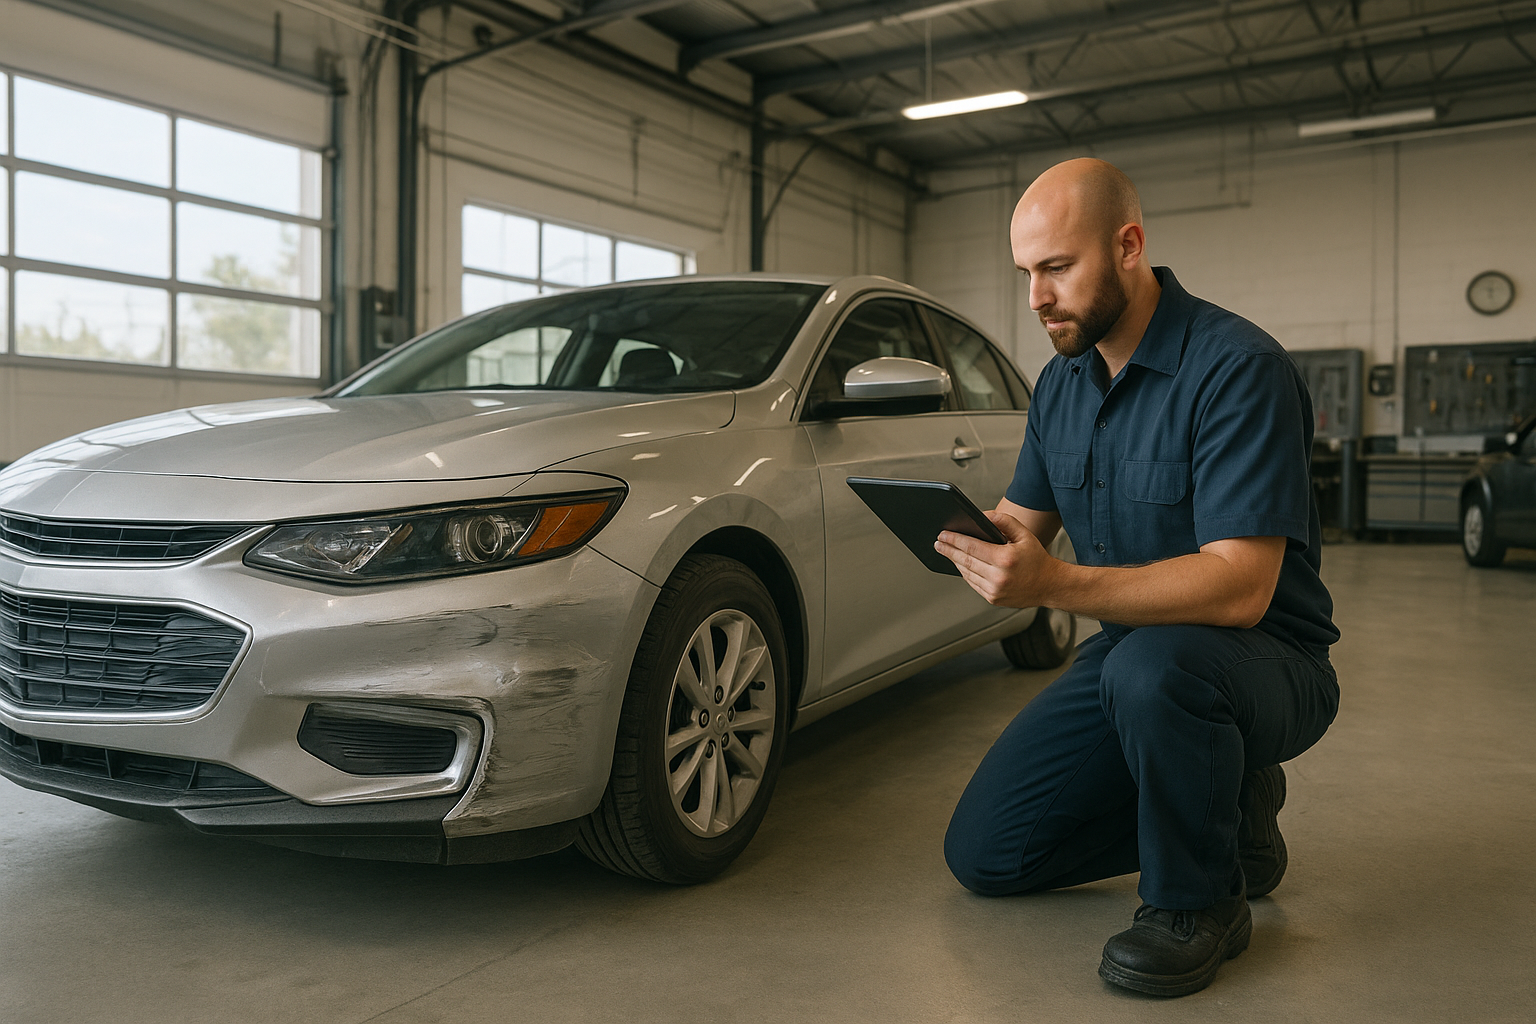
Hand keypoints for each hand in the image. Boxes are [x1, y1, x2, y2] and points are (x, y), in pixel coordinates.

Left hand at [935, 511, 1058, 607]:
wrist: (1050, 585)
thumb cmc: (1037, 559)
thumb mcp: (1024, 534)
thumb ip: (1004, 521)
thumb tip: (984, 515)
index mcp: (1005, 559)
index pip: (971, 547)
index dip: (954, 540)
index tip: (942, 535)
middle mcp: (998, 577)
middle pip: (964, 561)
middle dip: (949, 550)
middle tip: (938, 542)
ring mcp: (994, 591)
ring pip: (966, 573)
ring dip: (955, 562)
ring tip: (947, 551)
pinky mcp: (993, 599)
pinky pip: (973, 583)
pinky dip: (965, 573)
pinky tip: (961, 564)